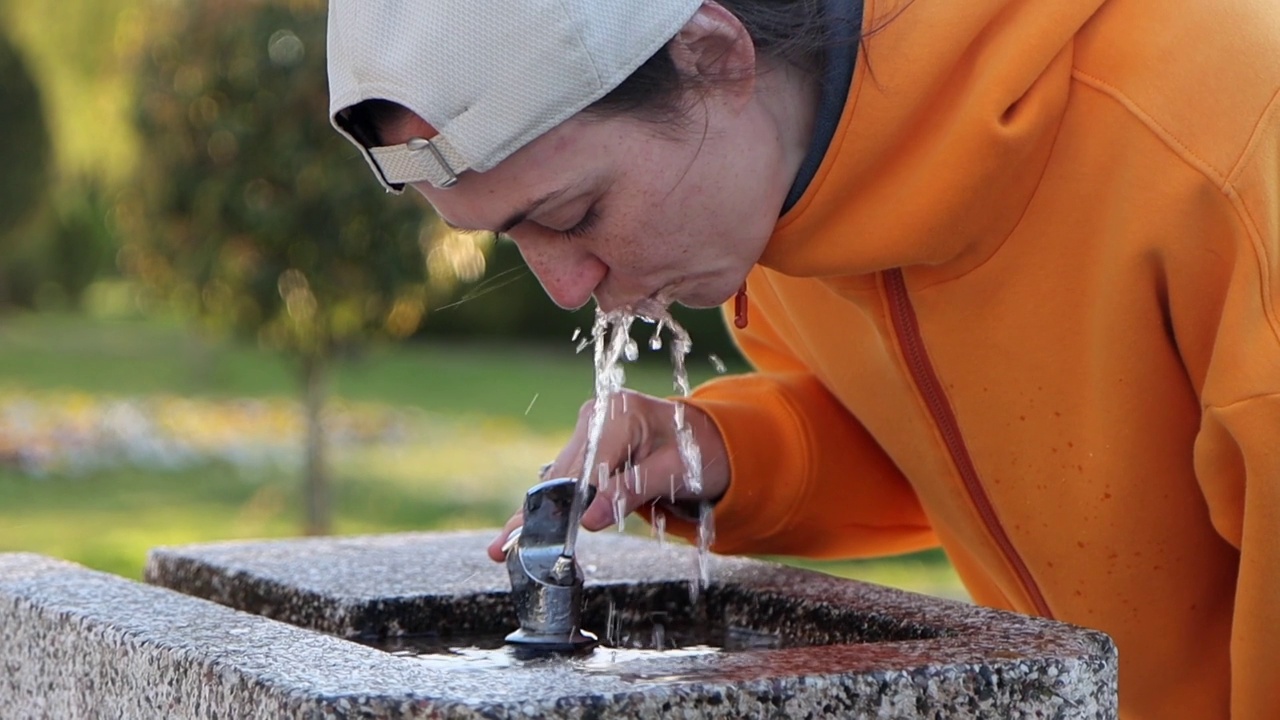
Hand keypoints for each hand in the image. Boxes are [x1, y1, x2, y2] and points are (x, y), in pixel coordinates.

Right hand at [486, 389, 728, 560]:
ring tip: (503, 545)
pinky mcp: (586, 445)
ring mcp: (588, 428)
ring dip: (536, 513)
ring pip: (557, 477)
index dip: (562, 505)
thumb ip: (632, 491)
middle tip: (502, 548)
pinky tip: (522, 530)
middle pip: (562, 472)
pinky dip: (551, 506)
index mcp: (619, 413)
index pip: (584, 466)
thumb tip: (590, 519)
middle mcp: (596, 415)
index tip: (542, 535)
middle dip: (535, 514)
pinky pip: (566, 478)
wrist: (711, 437)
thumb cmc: (700, 451)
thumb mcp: (676, 472)